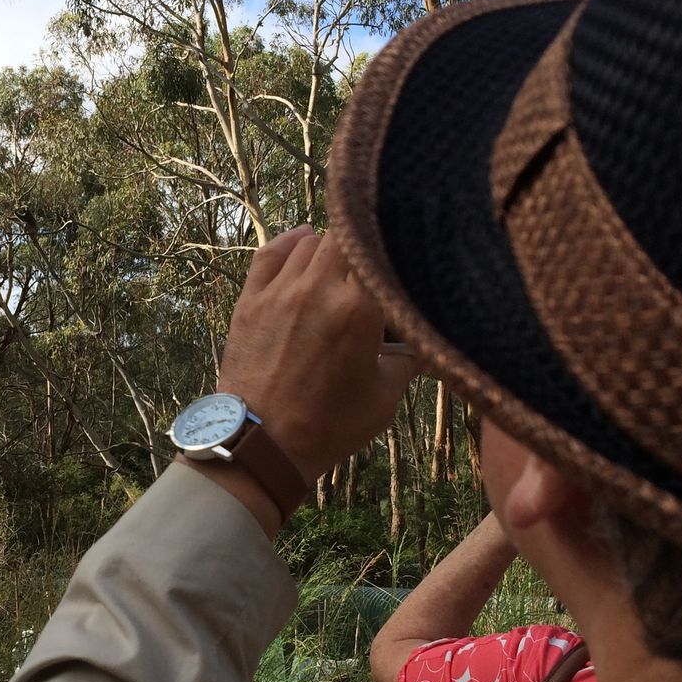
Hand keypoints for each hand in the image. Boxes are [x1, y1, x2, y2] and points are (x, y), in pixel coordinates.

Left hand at [217, 225, 418, 483]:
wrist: (263, 442)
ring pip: (310, 243)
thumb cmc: (328, 426)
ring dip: (328, 249)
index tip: (401, 260)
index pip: (380, 253)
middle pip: (345, 239)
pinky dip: (289, 242)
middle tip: (367, 269)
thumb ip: (408, 362)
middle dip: (361, 248)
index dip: (391, 252)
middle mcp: (319, 289)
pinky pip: (270, 254)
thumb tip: (431, 345)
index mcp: (359, 310)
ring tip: (339, 265)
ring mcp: (280, 292)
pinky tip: (302, 239)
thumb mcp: (383, 398)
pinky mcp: (250, 300)